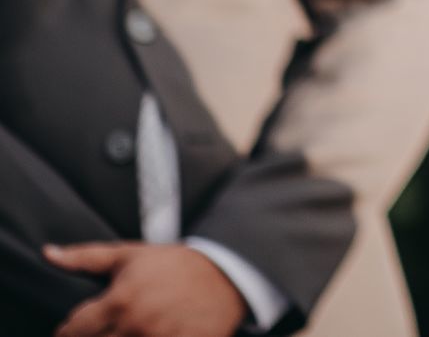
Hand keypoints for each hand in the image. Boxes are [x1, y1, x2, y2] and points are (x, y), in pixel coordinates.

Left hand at [45, 242, 246, 336]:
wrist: (227, 274)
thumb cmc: (174, 265)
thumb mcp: (130, 255)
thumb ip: (85, 257)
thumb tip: (47, 253)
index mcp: (119, 300)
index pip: (73, 331)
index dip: (68, 331)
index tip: (74, 329)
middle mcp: (135, 324)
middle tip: (109, 328)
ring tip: (126, 331)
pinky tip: (147, 335)